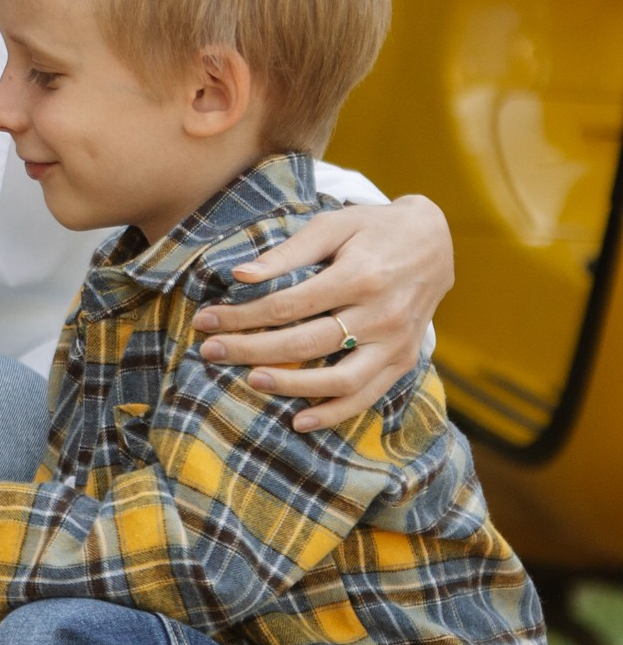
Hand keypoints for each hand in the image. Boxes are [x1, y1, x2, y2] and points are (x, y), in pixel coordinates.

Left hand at [194, 193, 454, 431]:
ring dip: (291, 386)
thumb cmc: (373, 228)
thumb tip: (240, 274)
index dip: (243, 316)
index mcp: (361, 276)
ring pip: (339, 379)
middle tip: (210, 352)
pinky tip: (299, 420)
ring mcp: (396, 343)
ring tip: (251, 381)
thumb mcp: (333, 224)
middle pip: (306, 343)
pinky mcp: (404, 360)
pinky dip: (334, 413)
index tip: (206, 320)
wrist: (437, 241)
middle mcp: (382, 314)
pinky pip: (367, 396)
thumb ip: (288, 252)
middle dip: (251, 350)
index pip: (288, 305)